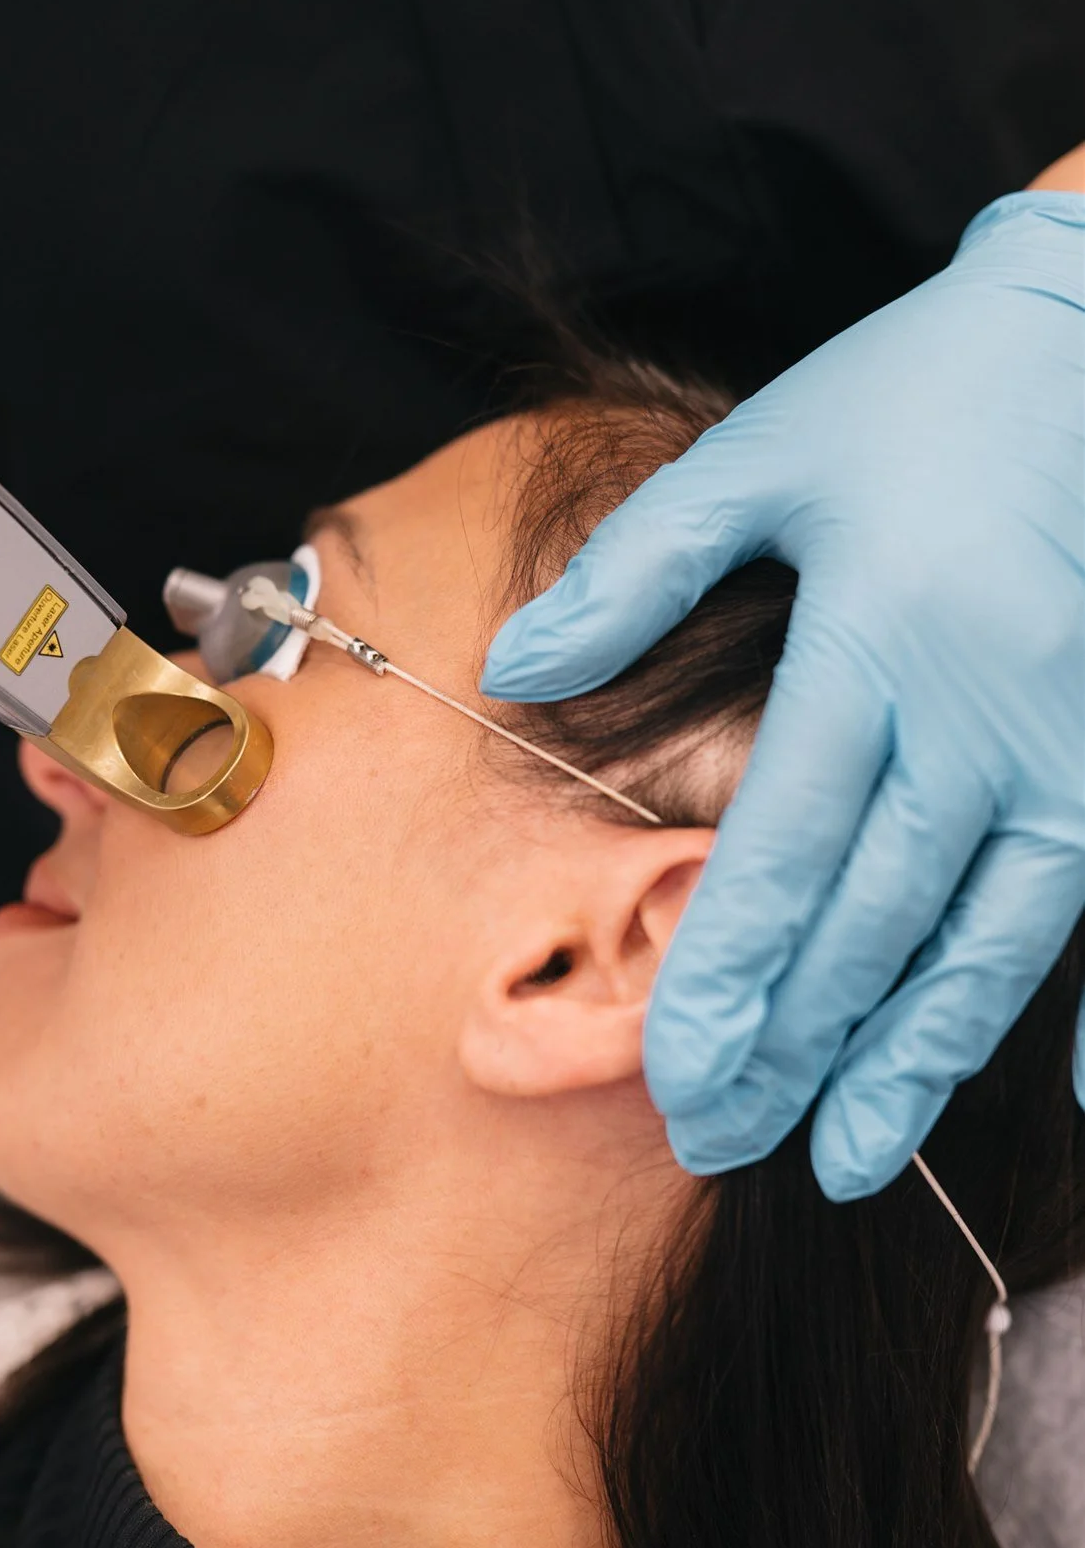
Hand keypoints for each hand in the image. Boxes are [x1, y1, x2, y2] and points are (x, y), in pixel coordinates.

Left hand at [483, 166, 1084, 1198]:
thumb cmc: (918, 392)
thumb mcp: (762, 456)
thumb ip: (638, 572)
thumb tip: (518, 666)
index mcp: (872, 649)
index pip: (782, 857)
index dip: (729, 980)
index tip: (681, 1080)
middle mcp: (979, 720)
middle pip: (873, 922)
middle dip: (795, 1047)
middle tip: (728, 1144)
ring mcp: (1070, 745)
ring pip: (989, 940)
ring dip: (915, 1058)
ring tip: (849, 1156)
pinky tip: (1075, 1100)